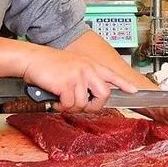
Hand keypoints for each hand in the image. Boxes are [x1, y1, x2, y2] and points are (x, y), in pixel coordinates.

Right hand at [18, 45, 137, 112]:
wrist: (33, 59)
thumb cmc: (51, 64)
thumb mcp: (74, 65)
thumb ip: (85, 76)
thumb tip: (90, 95)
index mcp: (91, 65)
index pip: (113, 75)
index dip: (125, 84)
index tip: (134, 91)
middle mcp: (88, 69)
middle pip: (104, 95)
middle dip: (94, 106)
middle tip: (82, 107)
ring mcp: (78, 76)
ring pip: (84, 103)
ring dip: (72, 107)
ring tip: (63, 100)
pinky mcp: (67, 83)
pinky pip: (70, 105)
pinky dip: (62, 107)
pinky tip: (56, 100)